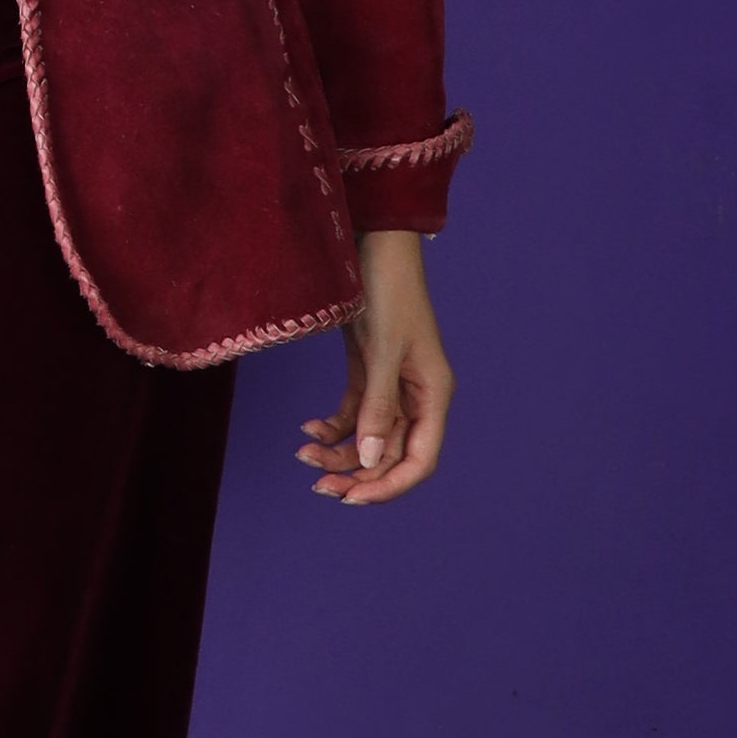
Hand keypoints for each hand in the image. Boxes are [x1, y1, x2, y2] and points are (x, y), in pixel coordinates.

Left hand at [295, 229, 453, 503]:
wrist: (372, 240)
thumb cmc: (387, 289)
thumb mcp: (381, 350)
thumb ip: (377, 407)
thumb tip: (368, 460)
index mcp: (433, 394)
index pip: (418, 460)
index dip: (389, 485)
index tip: (352, 497)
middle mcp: (415, 395)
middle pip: (389, 453)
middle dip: (356, 473)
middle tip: (319, 487)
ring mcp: (390, 383)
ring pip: (366, 436)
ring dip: (338, 451)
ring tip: (303, 455)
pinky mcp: (367, 369)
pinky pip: (352, 411)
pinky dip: (332, 424)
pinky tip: (308, 428)